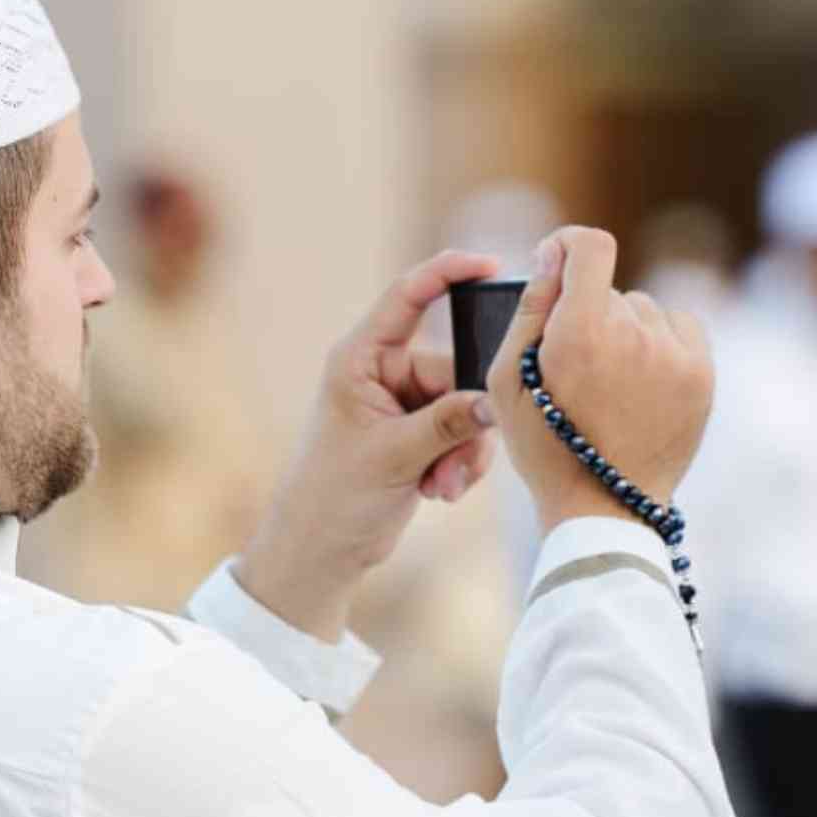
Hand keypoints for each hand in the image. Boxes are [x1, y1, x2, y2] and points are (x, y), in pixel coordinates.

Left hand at [235, 250, 501, 639]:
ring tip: (443, 486)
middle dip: (466, 418)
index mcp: (360, 360)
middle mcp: (383, 374)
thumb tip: (496, 401)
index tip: (489, 264)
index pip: (408, 297)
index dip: (448, 273)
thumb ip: (447, 423)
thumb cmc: (333, 497)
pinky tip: (441, 491)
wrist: (320, 552)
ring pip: (465, 408)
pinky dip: (460, 463)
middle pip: (454, 369)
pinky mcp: (420, 435)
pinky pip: (463, 433)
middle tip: (458, 461)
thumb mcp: (393, 456)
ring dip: (463, 450)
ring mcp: (404, 405)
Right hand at [486, 227, 713, 534]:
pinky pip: (679, 327)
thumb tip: (553, 253)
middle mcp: (634, 334)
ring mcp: (674, 354)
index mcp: (581, 331)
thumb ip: (528, 310)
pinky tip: (641, 382)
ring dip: (625, 332)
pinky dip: (660, 343)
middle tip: (577, 368)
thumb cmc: (545, 446)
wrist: (605, 507)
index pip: (590, 246)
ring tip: (610, 386)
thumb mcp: (507, 381)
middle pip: (610, 289)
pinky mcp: (702, 373)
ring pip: (643, 311)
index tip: (557, 264)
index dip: (568, 246)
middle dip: (589, 314)